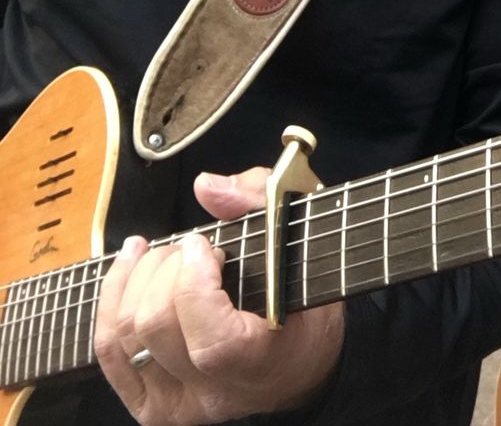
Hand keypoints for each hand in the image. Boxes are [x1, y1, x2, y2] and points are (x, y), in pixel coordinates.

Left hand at [94, 167, 343, 423]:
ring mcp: (177, 404)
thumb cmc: (301, 292)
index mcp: (260, 363)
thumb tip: (206, 187)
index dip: (195, 286)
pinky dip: (112, 298)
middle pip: (156, 328)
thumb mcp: (298, 235)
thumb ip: (258, 201)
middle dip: (165, 268)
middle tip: (192, 247)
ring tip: (162, 252)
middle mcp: (214, 394)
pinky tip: (131, 265)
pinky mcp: (149, 403)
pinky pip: (108, 350)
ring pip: (123, 336)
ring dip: (135, 278)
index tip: (206, 246)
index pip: (212, 341)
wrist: (297, 360)